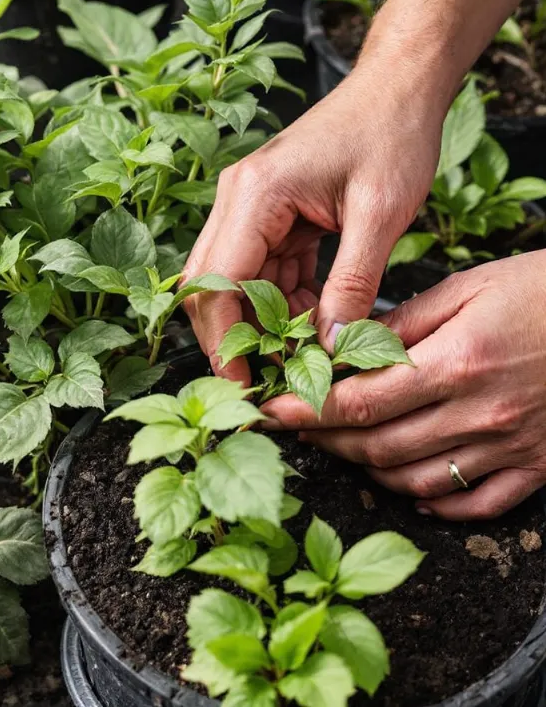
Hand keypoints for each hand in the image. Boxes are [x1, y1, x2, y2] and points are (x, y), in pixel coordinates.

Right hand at [182, 63, 444, 384]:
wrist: (398, 85)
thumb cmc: (391, 132)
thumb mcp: (380, 214)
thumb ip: (352, 284)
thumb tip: (332, 348)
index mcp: (254, 195)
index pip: (217, 282)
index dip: (225, 342)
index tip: (244, 387)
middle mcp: (237, 200)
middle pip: (209, 286)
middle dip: (234, 337)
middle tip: (268, 380)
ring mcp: (248, 207)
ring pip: (234, 284)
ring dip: (263, 321)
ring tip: (306, 350)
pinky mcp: (267, 214)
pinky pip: (261, 271)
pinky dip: (282, 300)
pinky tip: (315, 316)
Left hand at [261, 252, 545, 519]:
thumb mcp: (470, 288)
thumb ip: (403, 323)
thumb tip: (347, 346)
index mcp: (457, 363)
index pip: (359, 401)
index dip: (307, 410)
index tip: (271, 410)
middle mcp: (480, 414)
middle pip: (378, 445)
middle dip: (326, 440)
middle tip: (296, 427)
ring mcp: (511, 447)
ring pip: (416, 479)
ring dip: (367, 468)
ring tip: (340, 447)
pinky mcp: (537, 466)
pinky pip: (475, 503)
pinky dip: (434, 501)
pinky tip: (409, 487)